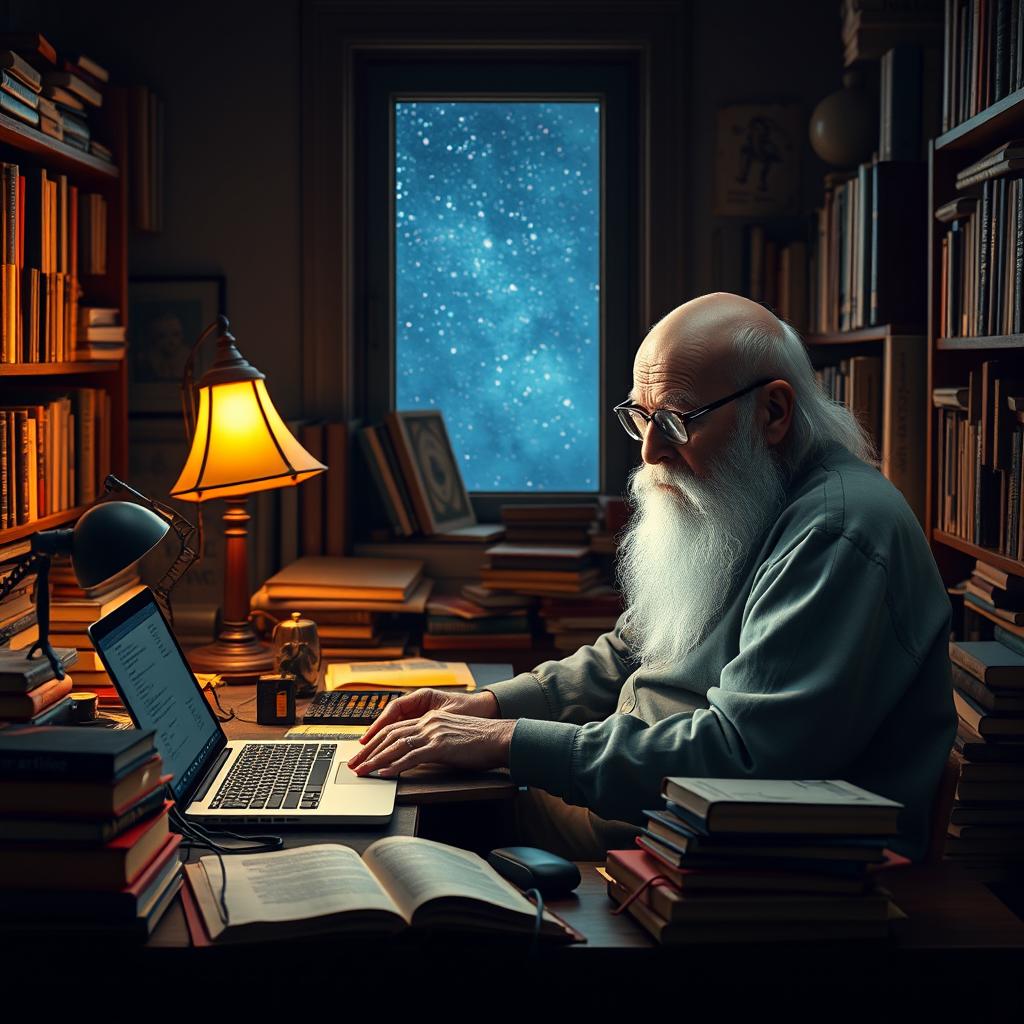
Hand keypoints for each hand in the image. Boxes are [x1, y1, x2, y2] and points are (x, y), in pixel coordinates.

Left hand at [348, 709, 514, 776]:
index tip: (363, 752)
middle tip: (354, 763)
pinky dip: (394, 765)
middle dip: (368, 750)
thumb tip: (417, 755)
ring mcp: (434, 732)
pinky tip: (383, 773)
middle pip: (389, 734)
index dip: (376, 740)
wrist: (501, 738)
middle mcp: (429, 722)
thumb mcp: (452, 736)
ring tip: (361, 771)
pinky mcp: (440, 746)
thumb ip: (434, 742)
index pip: (395, 727)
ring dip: (375, 759)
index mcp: (431, 718)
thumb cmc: (482, 741)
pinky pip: (411, 756)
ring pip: (395, 745)